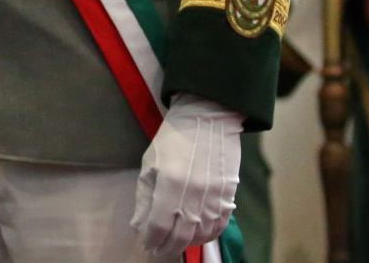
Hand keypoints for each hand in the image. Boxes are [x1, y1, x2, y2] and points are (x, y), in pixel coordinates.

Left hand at [132, 95, 242, 254]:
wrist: (208, 119)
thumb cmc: (173, 139)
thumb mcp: (150, 164)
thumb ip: (144, 197)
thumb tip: (139, 225)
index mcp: (170, 185)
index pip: (159, 225)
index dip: (151, 239)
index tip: (145, 243)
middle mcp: (194, 195)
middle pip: (181, 235)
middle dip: (167, 246)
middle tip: (158, 249)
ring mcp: (214, 197)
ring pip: (201, 234)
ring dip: (187, 243)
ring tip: (175, 243)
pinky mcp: (229, 196)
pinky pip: (219, 226)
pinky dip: (207, 236)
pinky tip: (197, 236)